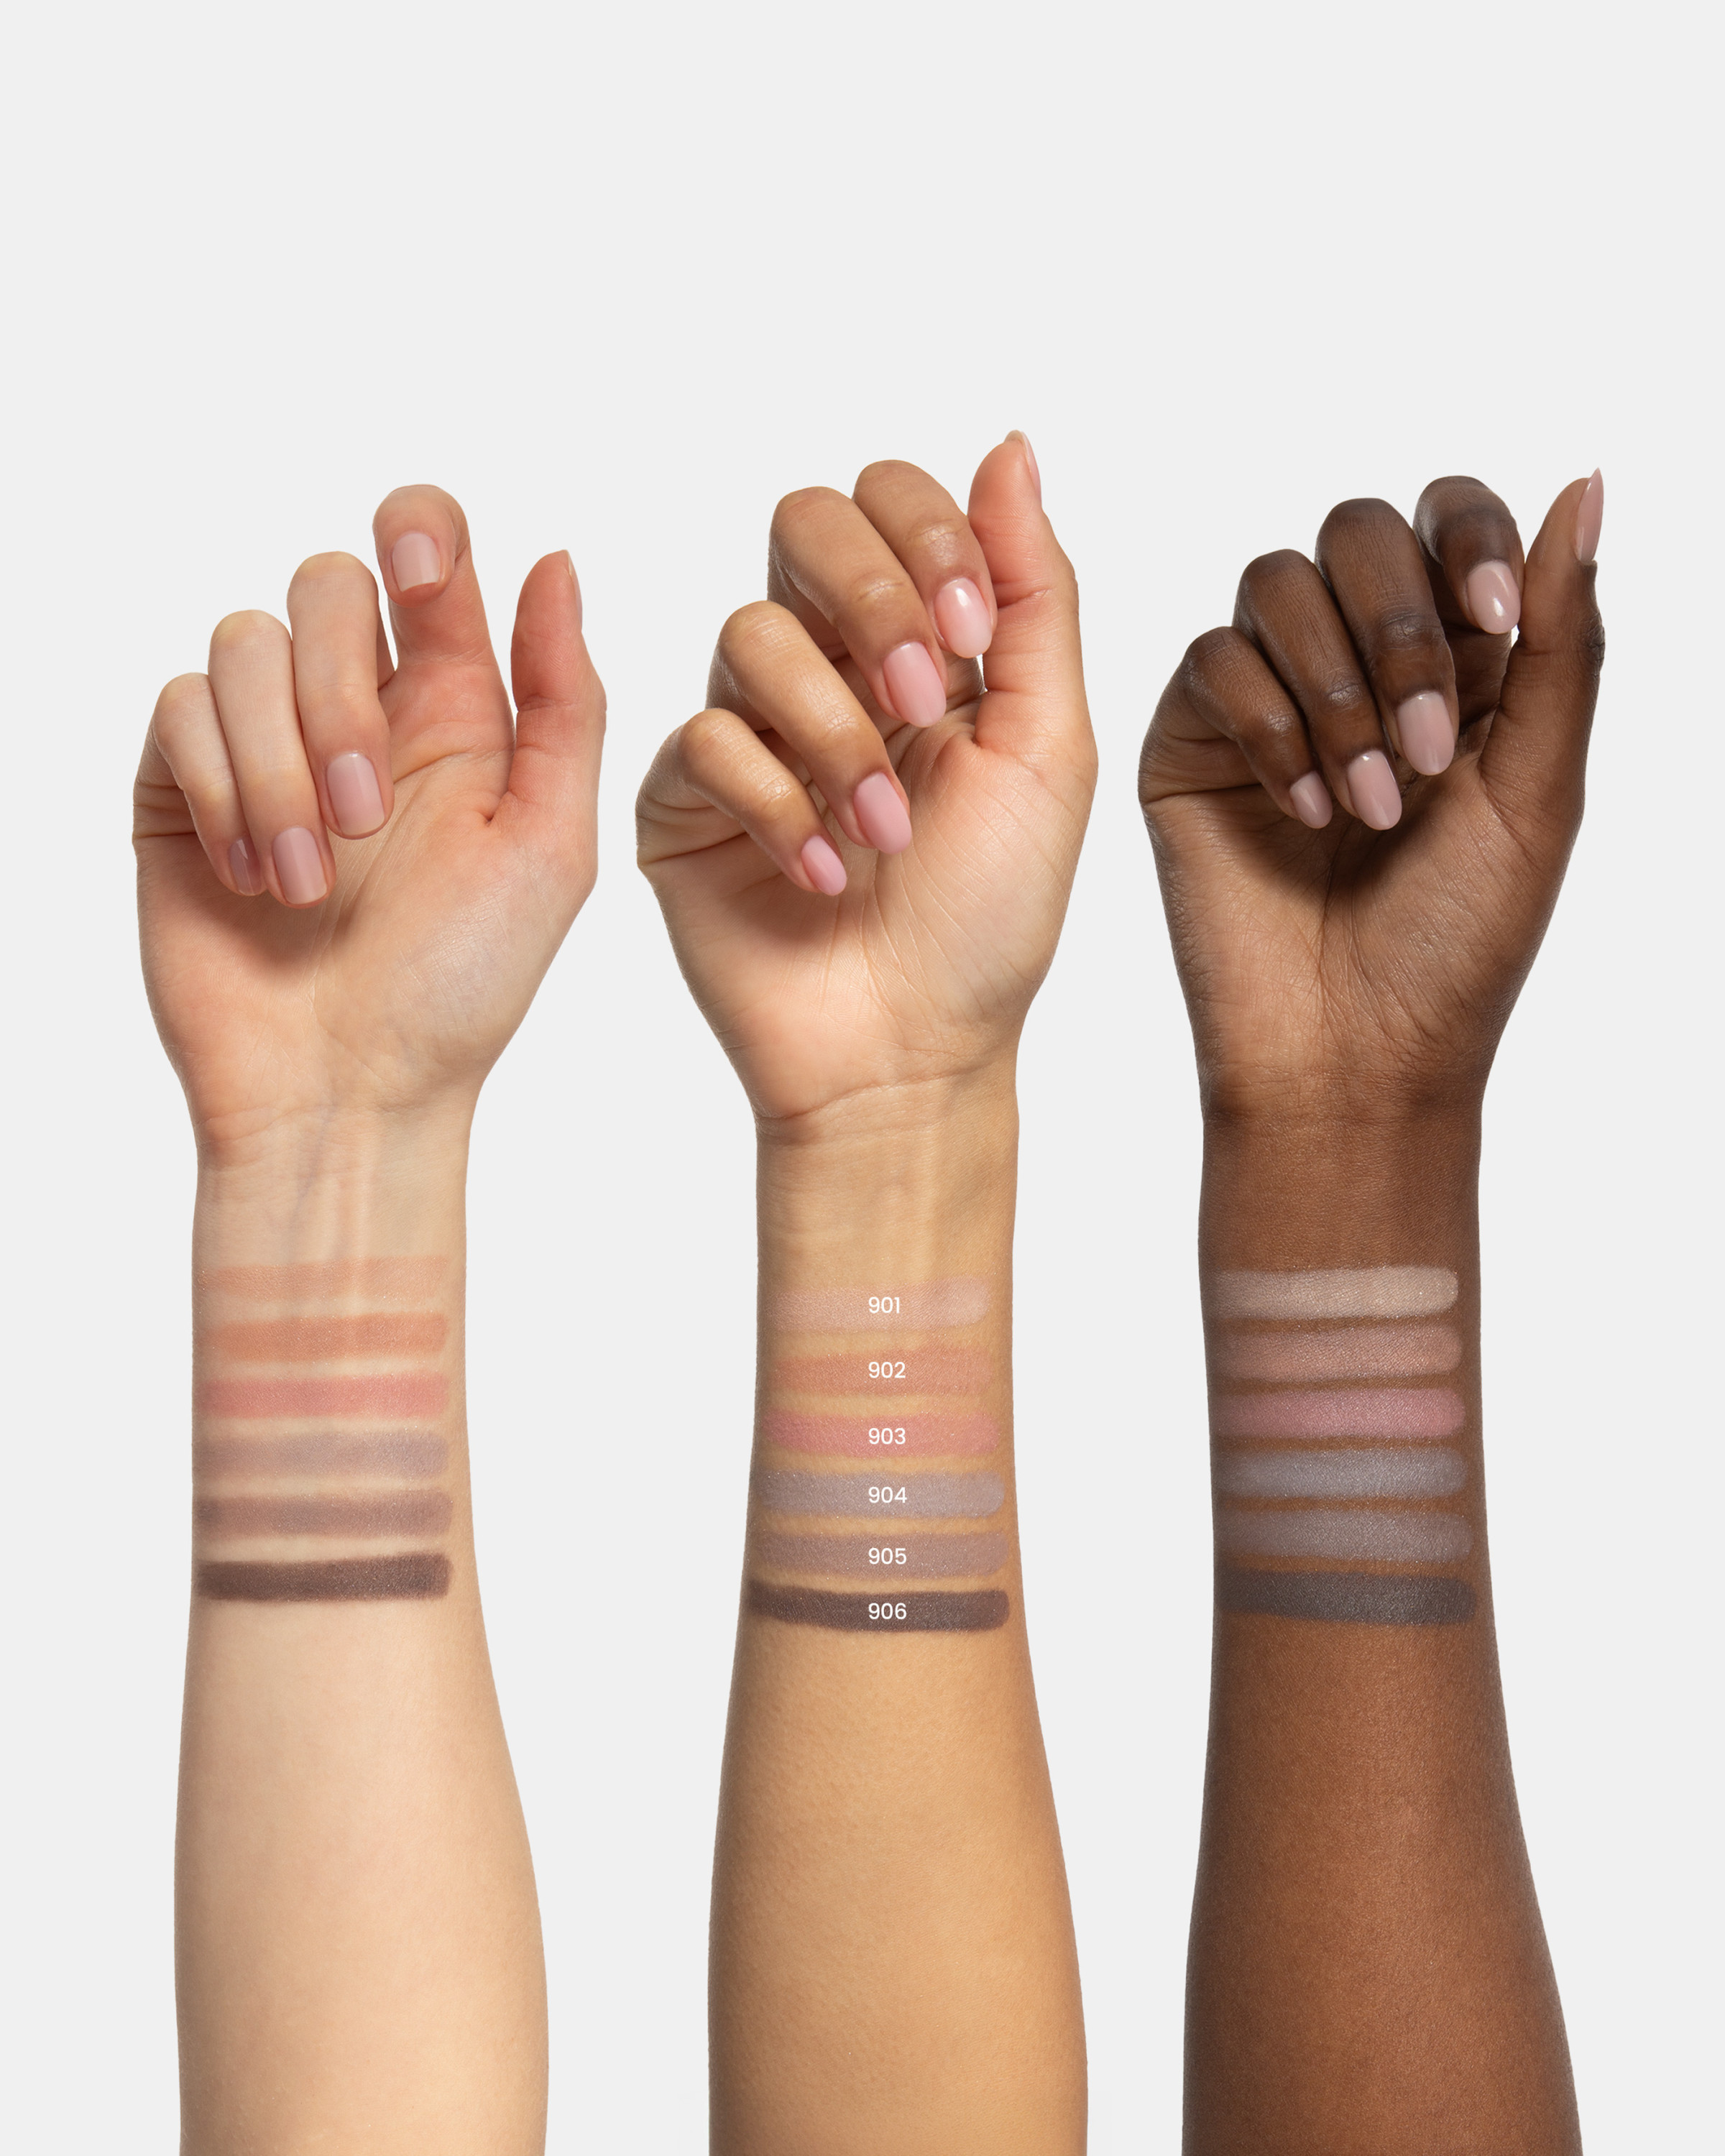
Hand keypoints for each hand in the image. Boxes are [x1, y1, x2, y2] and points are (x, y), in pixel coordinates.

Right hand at [135, 485, 604, 1157]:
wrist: (348, 1094)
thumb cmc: (460, 988)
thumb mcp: (550, 848)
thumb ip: (562, 701)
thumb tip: (554, 560)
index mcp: (456, 711)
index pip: (429, 553)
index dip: (420, 532)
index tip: (427, 591)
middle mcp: (356, 711)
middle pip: (328, 581)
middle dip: (343, 691)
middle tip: (365, 819)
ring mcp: (263, 744)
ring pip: (246, 641)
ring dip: (282, 762)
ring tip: (310, 879)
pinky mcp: (183, 785)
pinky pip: (179, 707)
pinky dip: (224, 790)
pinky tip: (257, 881)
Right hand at [637, 439, 1093, 1124]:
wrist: (912, 1055)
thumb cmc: (987, 919)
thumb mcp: (1047, 749)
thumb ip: (1033, 597)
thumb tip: (1009, 446)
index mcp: (919, 641)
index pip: (893, 500)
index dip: (925, 537)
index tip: (971, 635)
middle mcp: (828, 665)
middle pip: (803, 521)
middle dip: (870, 597)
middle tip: (919, 698)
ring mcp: (749, 728)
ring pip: (751, 632)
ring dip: (835, 734)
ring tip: (887, 835)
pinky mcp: (683, 799)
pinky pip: (704, 741)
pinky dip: (779, 807)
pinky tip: (826, 877)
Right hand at [1139, 473, 1604, 1117]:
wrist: (1351, 1060)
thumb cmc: (1457, 946)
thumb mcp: (1540, 791)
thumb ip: (1564, 642)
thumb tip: (1588, 483)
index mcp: (1458, 662)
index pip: (1452, 520)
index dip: (1468, 539)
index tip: (1496, 619)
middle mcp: (1357, 660)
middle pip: (1359, 532)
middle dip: (1398, 630)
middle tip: (1423, 752)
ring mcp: (1267, 695)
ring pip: (1278, 582)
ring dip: (1335, 690)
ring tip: (1366, 808)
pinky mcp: (1193, 740)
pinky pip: (1213, 661)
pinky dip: (1268, 727)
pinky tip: (1303, 814)